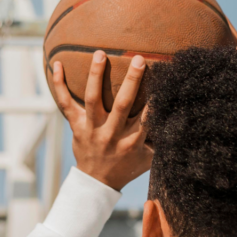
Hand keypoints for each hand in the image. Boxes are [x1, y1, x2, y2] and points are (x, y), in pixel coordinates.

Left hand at [51, 51, 152, 190]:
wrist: (97, 183)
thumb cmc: (127, 166)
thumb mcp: (148, 158)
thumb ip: (160, 140)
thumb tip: (179, 115)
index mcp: (132, 141)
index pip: (147, 116)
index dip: (156, 97)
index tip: (163, 77)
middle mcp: (111, 134)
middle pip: (123, 104)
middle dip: (132, 81)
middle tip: (138, 59)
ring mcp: (91, 129)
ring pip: (93, 99)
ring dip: (96, 75)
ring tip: (99, 54)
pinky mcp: (75, 126)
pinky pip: (64, 103)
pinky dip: (59, 84)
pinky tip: (57, 64)